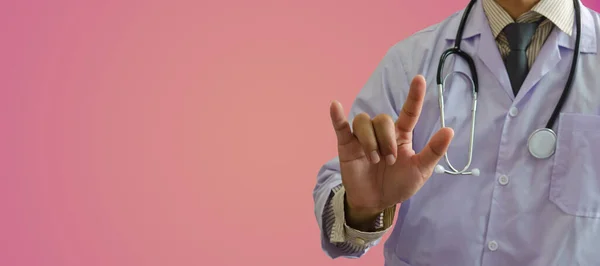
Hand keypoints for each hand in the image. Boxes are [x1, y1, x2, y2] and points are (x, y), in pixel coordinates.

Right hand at [329, 75, 453, 227]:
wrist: (376, 202)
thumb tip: (449, 130)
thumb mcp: (420, 171)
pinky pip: (341, 126)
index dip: (414, 96)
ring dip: (370, 141)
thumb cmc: (399, 184)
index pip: (409, 112)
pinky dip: (337, 116)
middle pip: (382, 119)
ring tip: (374, 160)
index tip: (420, 79)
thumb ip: (433, 151)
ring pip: (364, 121)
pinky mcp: (346, 145)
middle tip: (389, 162)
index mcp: (401, 135)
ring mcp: (362, 137)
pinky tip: (335, 106)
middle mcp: (382, 132)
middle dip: (386, 141)